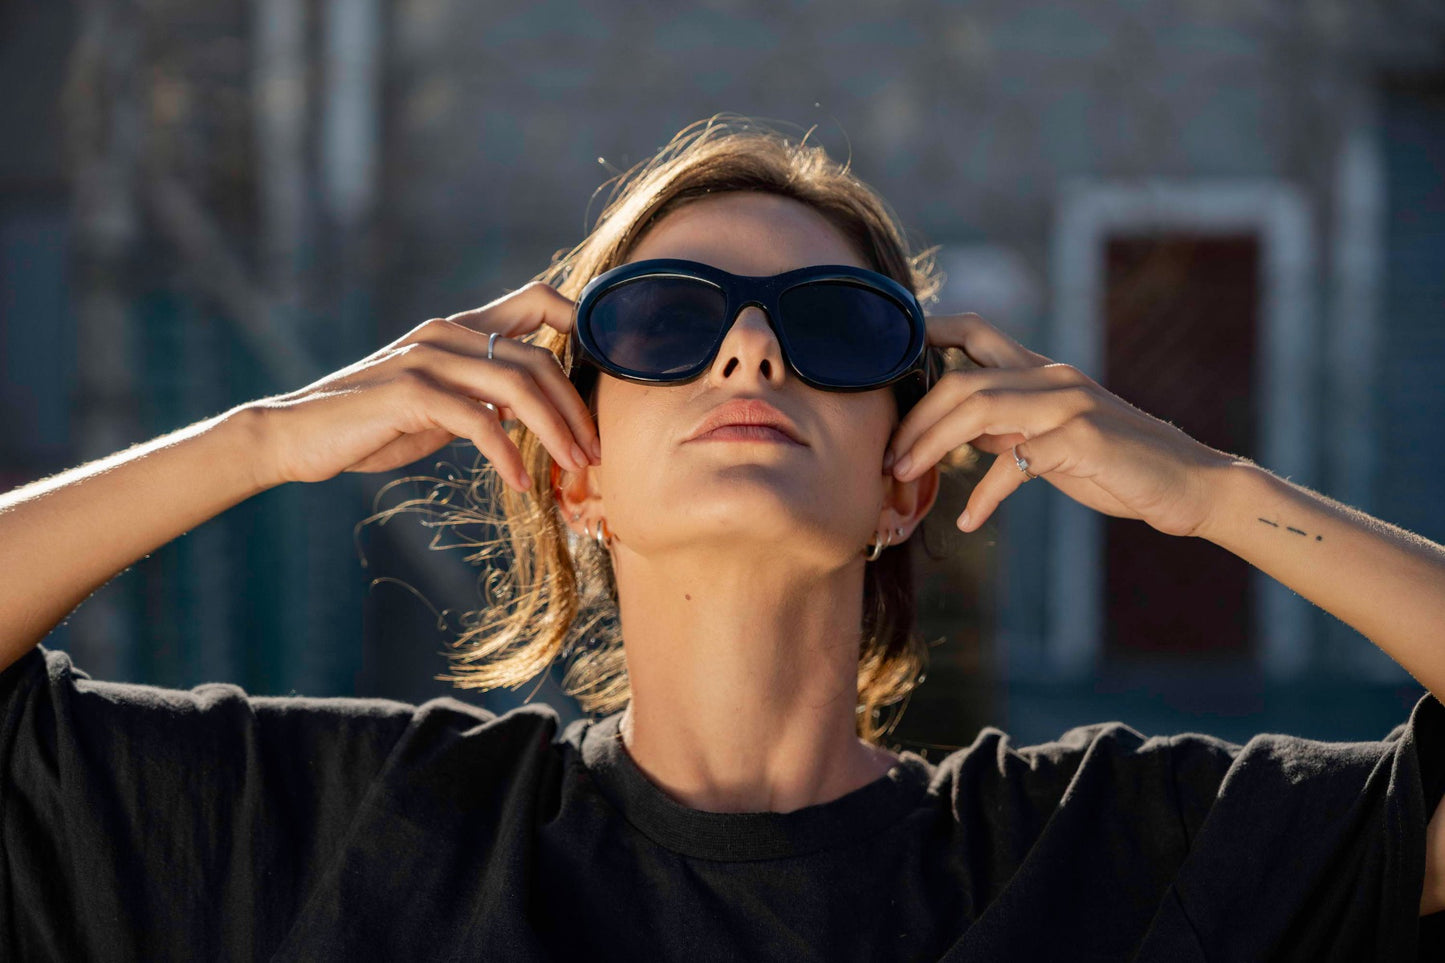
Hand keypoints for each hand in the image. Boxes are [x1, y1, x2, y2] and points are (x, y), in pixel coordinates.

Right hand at [245, 282, 599, 490]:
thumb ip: (483, 396)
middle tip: (595, 451)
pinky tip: (519, 482)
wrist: (296, 436)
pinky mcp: (411, 393)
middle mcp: (448, 333)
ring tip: (574, 468)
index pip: (537, 300)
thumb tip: (533, 409)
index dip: (581, 322)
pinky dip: (507, 455)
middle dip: (576, 407)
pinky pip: (480, 421)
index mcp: (460, 329)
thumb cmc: (373, 425)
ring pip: (519, 385)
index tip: (608, 369)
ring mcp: (429, 358)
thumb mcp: (440, 405)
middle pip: (540, 357)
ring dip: (555, 432)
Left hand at [886, 313, 1238, 537]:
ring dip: (932, 445)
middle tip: (888, 458)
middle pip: (961, 381)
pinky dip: (985, 495)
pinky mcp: (1084, 441)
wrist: (1191, 485)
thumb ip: (1010, 428)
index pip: (978, 333)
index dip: (929, 333)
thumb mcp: (1053, 439)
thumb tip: (961, 432)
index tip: (889, 354)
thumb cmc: (1118, 465)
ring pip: (978, 409)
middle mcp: (1052, 379)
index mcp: (1043, 373)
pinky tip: (970, 519)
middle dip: (915, 419)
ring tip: (905, 476)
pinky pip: (1016, 465)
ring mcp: (1069, 406)